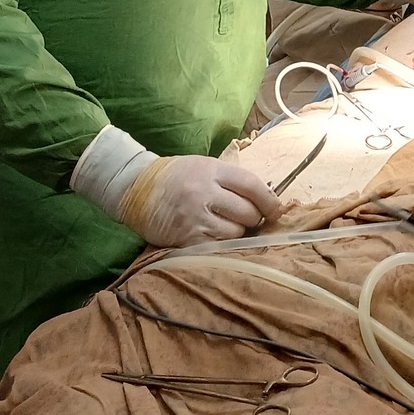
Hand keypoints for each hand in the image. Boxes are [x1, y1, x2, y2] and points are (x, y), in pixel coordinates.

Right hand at [114, 155, 281, 246]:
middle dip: (253, 218)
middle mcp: (204, 192)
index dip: (270, 201)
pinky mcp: (186, 239)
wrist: (135, 188)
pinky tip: (215, 239)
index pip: (252, 185)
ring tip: (225, 227)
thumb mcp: (204, 167)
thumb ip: (232, 181)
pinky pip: (218, 248)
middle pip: (248, 212)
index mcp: (211, 170)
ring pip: (235, 233)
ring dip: (236, 234)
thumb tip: (266, 199)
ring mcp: (195, 217)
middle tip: (246, 219)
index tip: (278, 210)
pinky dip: (222, 246)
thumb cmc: (175, 177)